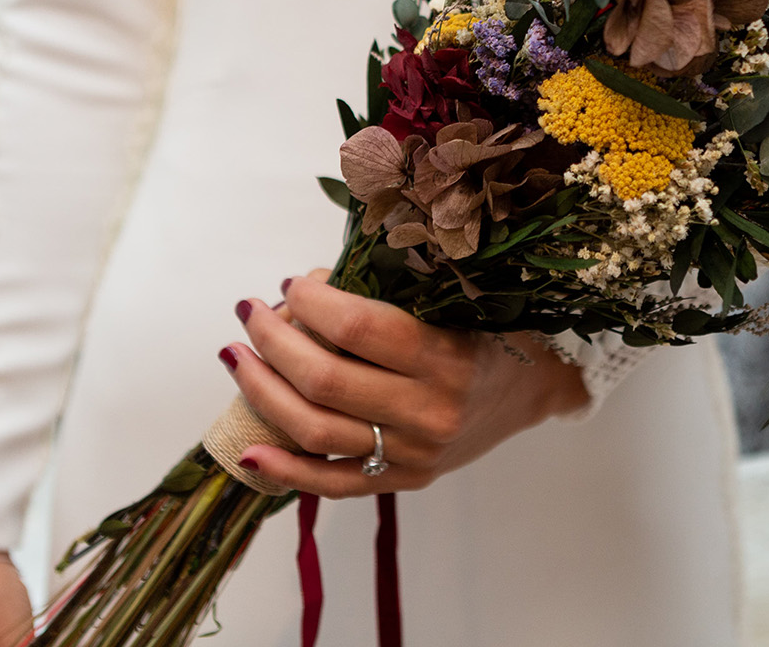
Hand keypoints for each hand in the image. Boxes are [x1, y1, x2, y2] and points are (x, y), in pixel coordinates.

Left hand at [224, 270, 587, 497]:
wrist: (531, 390)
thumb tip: (305, 289)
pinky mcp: (402, 480)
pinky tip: (247, 447)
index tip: (291, 283)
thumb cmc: (486, 331)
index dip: (312, 303)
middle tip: (250, 312)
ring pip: (316, 430)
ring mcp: (412, 453)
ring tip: (237, 356)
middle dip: (274, 340)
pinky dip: (284, 469)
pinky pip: (332, 484)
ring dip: (261, 390)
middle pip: (326, 380)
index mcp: (445, 357)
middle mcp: (428, 411)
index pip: (359, 329)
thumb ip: (384, 296)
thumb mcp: (451, 302)